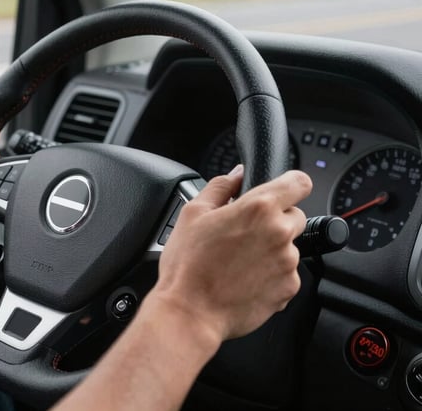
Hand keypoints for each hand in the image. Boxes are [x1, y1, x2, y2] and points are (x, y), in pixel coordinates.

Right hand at [152, 165, 311, 342]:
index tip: (283, 190)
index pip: (299, 183)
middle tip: (244, 234)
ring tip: (238, 262)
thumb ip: (221, 186)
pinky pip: (286, 274)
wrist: (190, 312)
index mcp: (258, 208)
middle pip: (295, 216)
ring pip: (289, 247)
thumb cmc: (187, 265)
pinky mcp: (289, 289)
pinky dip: (270, 275)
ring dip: (271, 250)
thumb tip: (237, 174)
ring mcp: (288, 263)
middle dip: (274, 220)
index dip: (291, 184)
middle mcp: (280, 233)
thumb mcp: (193, 213)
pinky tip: (244, 279)